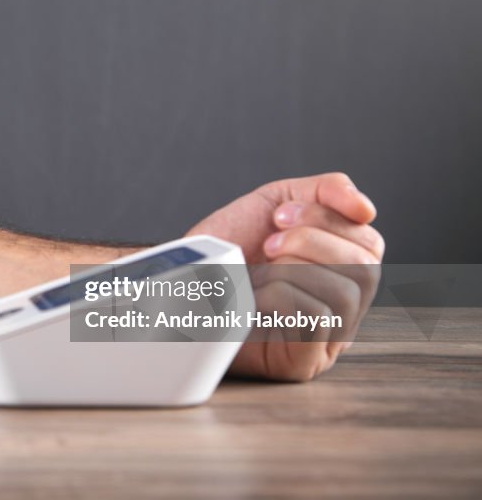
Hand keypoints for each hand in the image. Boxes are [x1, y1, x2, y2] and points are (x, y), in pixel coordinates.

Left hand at [186, 172, 383, 380]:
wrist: (181, 280)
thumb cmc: (228, 248)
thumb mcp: (276, 202)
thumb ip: (325, 191)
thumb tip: (366, 209)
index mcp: (341, 268)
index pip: (369, 242)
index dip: (327, 220)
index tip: (279, 216)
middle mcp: (341, 304)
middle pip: (365, 267)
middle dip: (310, 242)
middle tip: (269, 243)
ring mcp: (326, 337)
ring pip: (346, 293)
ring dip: (293, 269)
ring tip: (259, 272)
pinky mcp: (304, 360)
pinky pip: (318, 320)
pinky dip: (282, 296)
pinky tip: (256, 298)